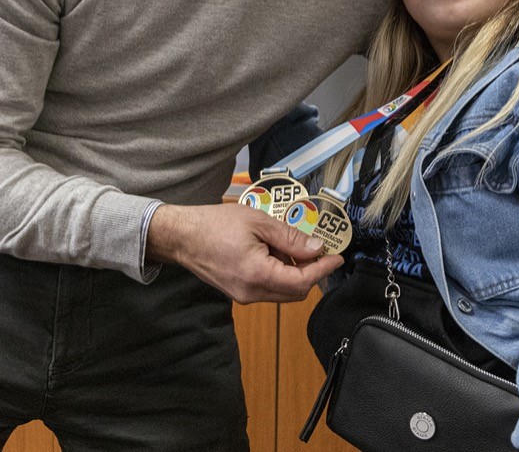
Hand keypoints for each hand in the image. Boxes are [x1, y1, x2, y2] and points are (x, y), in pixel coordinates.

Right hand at [146, 203, 343, 303]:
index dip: (323, 269)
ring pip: (283, 292)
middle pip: (295, 292)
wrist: (181, 236)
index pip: (302, 282)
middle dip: (311, 272)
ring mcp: (243, 296)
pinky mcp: (238, 293)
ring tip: (291, 245)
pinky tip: (275, 252)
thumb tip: (316, 248)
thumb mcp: (258, 222)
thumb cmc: (214, 225)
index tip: (336, 257)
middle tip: (318, 249)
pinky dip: (279, 274)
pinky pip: (268, 289)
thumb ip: (290, 238)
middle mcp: (251, 293)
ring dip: (295, 273)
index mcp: (257, 275)